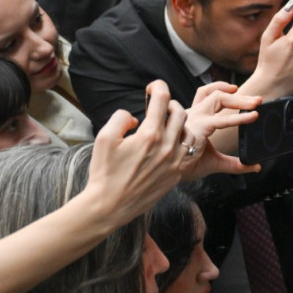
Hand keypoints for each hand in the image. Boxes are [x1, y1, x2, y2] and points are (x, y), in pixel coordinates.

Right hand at [83, 80, 186, 226]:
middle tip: (158, 108)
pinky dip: (181, 143)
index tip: (154, 86)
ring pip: (189, 132)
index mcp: (149, 135)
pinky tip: (169, 145)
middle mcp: (167, 146)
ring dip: (178, 124)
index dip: (158, 87)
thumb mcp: (104, 138)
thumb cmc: (104, 172)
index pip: (162, 99)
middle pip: (180, 112)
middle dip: (169, 105)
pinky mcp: (177, 174)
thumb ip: (120, 118)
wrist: (111, 205)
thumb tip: (134, 117)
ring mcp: (175, 161)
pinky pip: (188, 152)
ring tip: (164, 126)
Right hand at [179, 81, 262, 178]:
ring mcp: (194, 119)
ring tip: (256, 105)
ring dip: (240, 100)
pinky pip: (221, 120)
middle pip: (215, 94)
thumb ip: (235, 163)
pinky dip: (239, 117)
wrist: (172, 175)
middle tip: (257, 100)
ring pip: (218, 98)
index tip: (234, 88)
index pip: (205, 94)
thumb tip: (255, 166)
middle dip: (237, 96)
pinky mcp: (198, 128)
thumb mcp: (216, 162)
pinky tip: (252, 117)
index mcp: (194, 118)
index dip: (219, 87)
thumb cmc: (188, 166)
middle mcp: (193, 114)